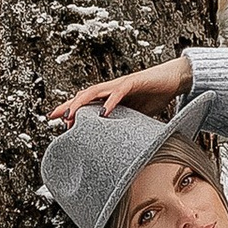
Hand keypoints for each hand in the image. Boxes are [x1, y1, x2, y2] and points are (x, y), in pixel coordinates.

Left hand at [47, 56, 191, 128]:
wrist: (173, 80)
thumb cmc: (155, 96)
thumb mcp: (136, 116)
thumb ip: (126, 125)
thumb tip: (121, 147)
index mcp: (110, 96)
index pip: (86, 103)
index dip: (71, 110)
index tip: (56, 121)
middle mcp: (112, 88)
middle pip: (84, 95)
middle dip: (68, 106)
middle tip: (54, 117)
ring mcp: (121, 84)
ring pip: (95, 91)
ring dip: (81, 103)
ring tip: (71, 116)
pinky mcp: (134, 82)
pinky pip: (119, 91)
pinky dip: (110, 102)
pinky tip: (103, 113)